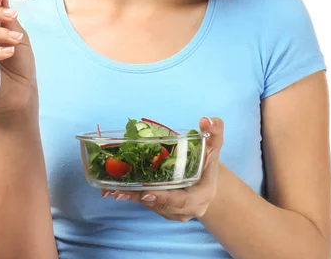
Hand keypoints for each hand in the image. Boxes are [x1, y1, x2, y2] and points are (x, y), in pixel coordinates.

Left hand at [101, 117, 223, 221]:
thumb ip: (215, 131)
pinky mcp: (164, 210)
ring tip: (116, 190)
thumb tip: (206, 120)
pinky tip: (118, 191)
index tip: (147, 191)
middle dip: (142, 197)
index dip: (165, 198)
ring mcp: (174, 212)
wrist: (207, 179)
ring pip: (153, 205)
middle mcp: (187, 209)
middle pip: (162, 205)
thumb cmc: (209, 161)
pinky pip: (149, 204)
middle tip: (122, 190)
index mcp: (201, 196)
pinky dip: (134, 197)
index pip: (182, 201)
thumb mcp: (214, 145)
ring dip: (134, 198)